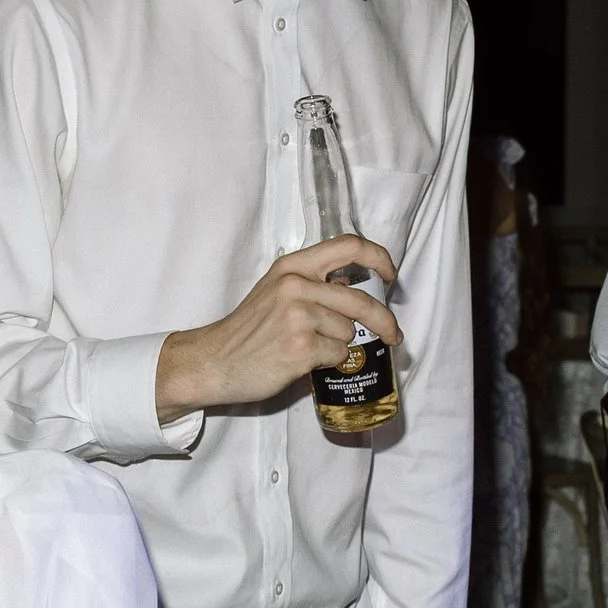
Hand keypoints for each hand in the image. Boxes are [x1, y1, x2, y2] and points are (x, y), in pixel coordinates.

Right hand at [156, 238, 399, 421]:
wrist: (215, 361)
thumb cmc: (248, 330)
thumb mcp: (275, 290)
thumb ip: (312, 284)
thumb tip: (358, 290)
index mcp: (292, 266)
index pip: (349, 245)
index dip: (379, 258)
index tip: (390, 275)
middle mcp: (296, 285)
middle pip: (361, 299)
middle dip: (384, 321)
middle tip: (392, 334)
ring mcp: (298, 317)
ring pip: (348, 332)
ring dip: (340, 345)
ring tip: (313, 348)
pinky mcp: (301, 347)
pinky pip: (338, 354)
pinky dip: (330, 362)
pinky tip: (306, 361)